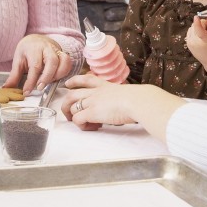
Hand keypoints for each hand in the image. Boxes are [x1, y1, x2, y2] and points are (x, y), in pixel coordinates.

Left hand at [3, 34, 72, 93]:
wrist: (35, 39)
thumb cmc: (27, 51)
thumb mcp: (18, 61)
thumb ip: (14, 76)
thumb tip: (7, 88)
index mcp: (33, 49)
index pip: (34, 66)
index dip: (31, 81)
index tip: (27, 92)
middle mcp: (46, 48)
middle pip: (52, 62)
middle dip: (47, 77)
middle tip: (39, 88)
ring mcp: (56, 50)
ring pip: (62, 61)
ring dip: (57, 75)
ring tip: (49, 83)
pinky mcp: (62, 53)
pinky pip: (68, 62)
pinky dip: (64, 71)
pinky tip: (56, 78)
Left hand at [62, 75, 185, 139]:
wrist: (139, 101)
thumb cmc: (140, 100)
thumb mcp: (129, 95)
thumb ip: (123, 99)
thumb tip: (127, 108)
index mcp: (106, 85)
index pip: (87, 79)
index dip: (75, 81)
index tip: (69, 84)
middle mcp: (96, 91)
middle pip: (72, 93)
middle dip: (66, 102)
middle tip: (67, 111)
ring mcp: (92, 101)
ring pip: (71, 105)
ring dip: (69, 114)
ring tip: (74, 121)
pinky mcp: (91, 112)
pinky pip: (77, 119)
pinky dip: (80, 125)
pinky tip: (89, 128)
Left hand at [185, 17, 206, 75]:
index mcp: (205, 40)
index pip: (198, 29)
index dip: (197, 22)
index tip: (197, 16)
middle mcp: (195, 42)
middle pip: (195, 25)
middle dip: (202, 24)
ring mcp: (190, 43)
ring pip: (191, 27)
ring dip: (197, 27)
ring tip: (205, 33)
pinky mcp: (187, 44)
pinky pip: (189, 32)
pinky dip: (194, 31)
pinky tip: (200, 36)